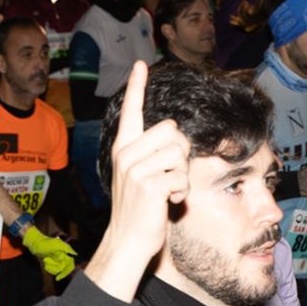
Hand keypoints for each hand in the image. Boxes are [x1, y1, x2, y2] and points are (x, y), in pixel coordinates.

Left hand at [22, 224, 77, 280]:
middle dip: (53, 266)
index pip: (71, 265)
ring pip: (57, 270)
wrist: (35, 244)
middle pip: (62, 269)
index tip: (59, 277)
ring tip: (44, 259)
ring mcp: (58, 260)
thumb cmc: (45, 243)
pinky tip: (44, 261)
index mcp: (66, 252)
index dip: (67, 272)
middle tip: (45, 260)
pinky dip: (48, 267)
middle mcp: (63, 257)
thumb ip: (67, 248)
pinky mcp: (53, 262)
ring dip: (50, 266)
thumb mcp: (56, 244)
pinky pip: (53, 270)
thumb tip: (76, 254)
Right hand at [84, 61, 189, 301]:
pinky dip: (182, 193)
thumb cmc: (140, 210)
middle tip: (170, 174)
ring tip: (168, 191)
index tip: (140, 64)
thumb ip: (152, 154)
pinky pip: (182, 177)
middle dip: (180, 152)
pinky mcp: (149, 185)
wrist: (128, 241)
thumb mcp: (140, 176)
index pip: (131, 111)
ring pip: (179, 153)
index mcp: (123, 149)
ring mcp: (135, 169)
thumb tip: (175, 136)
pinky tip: (169, 203)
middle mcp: (126, 154)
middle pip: (171, 130)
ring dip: (182, 174)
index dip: (136, 86)